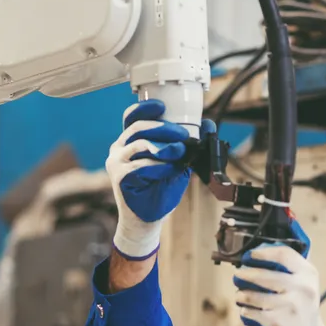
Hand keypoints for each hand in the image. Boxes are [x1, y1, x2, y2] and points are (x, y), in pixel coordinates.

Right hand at [105, 99, 191, 259]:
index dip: (145, 109)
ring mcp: (117, 163)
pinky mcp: (120, 178)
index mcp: (129, 142)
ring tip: (179, 152)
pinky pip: (141, 166)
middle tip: (183, 134)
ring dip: (165, 147)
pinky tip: (170, 169)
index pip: (131, 118)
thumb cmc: (159, 190)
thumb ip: (186, 145)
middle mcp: (119, 149)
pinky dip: (160, 166)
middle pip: (138, 128)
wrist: (147, 219)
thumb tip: (208, 125)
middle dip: (164, 128)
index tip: (162, 106)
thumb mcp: (177, 163)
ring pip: (140, 145)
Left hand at [232, 222, 325, 325]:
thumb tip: (254, 258)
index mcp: (308, 273)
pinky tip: (247, 311)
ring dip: (241, 295)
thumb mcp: (302, 284)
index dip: (262, 253)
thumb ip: (286, 270)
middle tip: (237, 276)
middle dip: (245, 275)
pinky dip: (246, 311)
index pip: (283, 254)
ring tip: (240, 296)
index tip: (249, 255)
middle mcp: (303, 288)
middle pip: (263, 275)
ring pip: (254, 296)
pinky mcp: (280, 324)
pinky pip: (253, 313)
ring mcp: (292, 306)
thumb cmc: (299, 307)